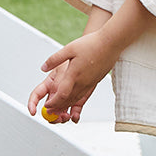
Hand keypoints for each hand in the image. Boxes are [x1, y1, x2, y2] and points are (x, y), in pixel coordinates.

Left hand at [26, 0, 155, 124]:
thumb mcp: (69, 48)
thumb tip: (43, 67)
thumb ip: (54, 59)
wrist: (111, 43)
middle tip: (51, 111)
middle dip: (58, 107)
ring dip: (67, 105)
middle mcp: (82, 82)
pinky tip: (73, 98)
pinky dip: (76, 99)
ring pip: (77, 99)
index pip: (61, 95)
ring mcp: (90, 82)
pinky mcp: (95, 80)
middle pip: (68, 100)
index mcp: (74, 75)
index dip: (53, 102)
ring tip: (60, 108)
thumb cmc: (91, 44)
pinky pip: (84, 94)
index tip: (47, 105)